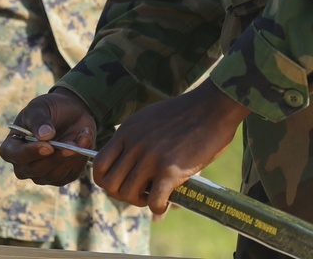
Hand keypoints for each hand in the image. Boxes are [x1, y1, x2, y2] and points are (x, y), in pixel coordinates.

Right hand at [0, 88, 96, 186]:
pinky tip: (85, 139)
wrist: (69, 112)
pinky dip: (80, 158)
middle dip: (55, 157)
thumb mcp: (40, 107)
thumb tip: (44, 136)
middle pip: (36, 170)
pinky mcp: (61, 176)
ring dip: (71, 157)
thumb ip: (39, 120)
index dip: (30, 153)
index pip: (15, 156)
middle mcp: (24, 165)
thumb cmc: (48, 109)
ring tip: (82, 136)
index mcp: (12, 147)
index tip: (47, 146)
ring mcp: (42, 173)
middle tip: (71, 145)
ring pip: (54, 175)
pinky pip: (70, 174)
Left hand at [93, 80, 248, 214]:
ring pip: (128, 194)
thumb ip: (138, 140)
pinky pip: (153, 201)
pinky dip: (159, 207)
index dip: (107, 181)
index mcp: (127, 130)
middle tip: (140, 193)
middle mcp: (134, 143)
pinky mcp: (170, 169)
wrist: (214, 106)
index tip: (123, 183)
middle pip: (109, 184)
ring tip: (155, 197)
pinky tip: (168, 201)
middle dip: (122, 195)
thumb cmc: (187, 114)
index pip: (99, 164)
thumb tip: (131, 165)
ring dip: (140, 202)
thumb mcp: (152, 120)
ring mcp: (151, 156)